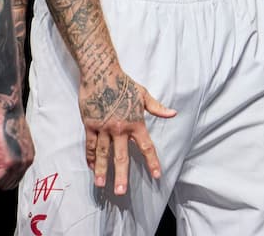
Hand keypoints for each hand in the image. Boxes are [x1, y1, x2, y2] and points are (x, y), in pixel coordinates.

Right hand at [0, 98, 34, 188]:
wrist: (5, 109)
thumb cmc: (5, 120)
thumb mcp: (12, 141)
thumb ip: (10, 154)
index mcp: (28, 156)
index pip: (14, 178)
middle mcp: (27, 161)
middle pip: (9, 183)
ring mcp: (19, 163)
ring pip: (1, 183)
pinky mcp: (9, 162)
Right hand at [81, 68, 175, 194]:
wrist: (101, 72)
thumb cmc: (124, 82)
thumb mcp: (143, 94)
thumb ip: (157, 107)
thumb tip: (173, 113)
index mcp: (135, 122)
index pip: (146, 146)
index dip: (152, 161)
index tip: (156, 175)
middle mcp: (119, 128)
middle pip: (121, 155)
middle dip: (122, 175)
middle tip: (121, 191)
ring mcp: (103, 127)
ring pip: (103, 153)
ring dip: (102, 170)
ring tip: (101, 184)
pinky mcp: (90, 124)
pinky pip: (91, 144)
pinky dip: (91, 156)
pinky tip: (91, 167)